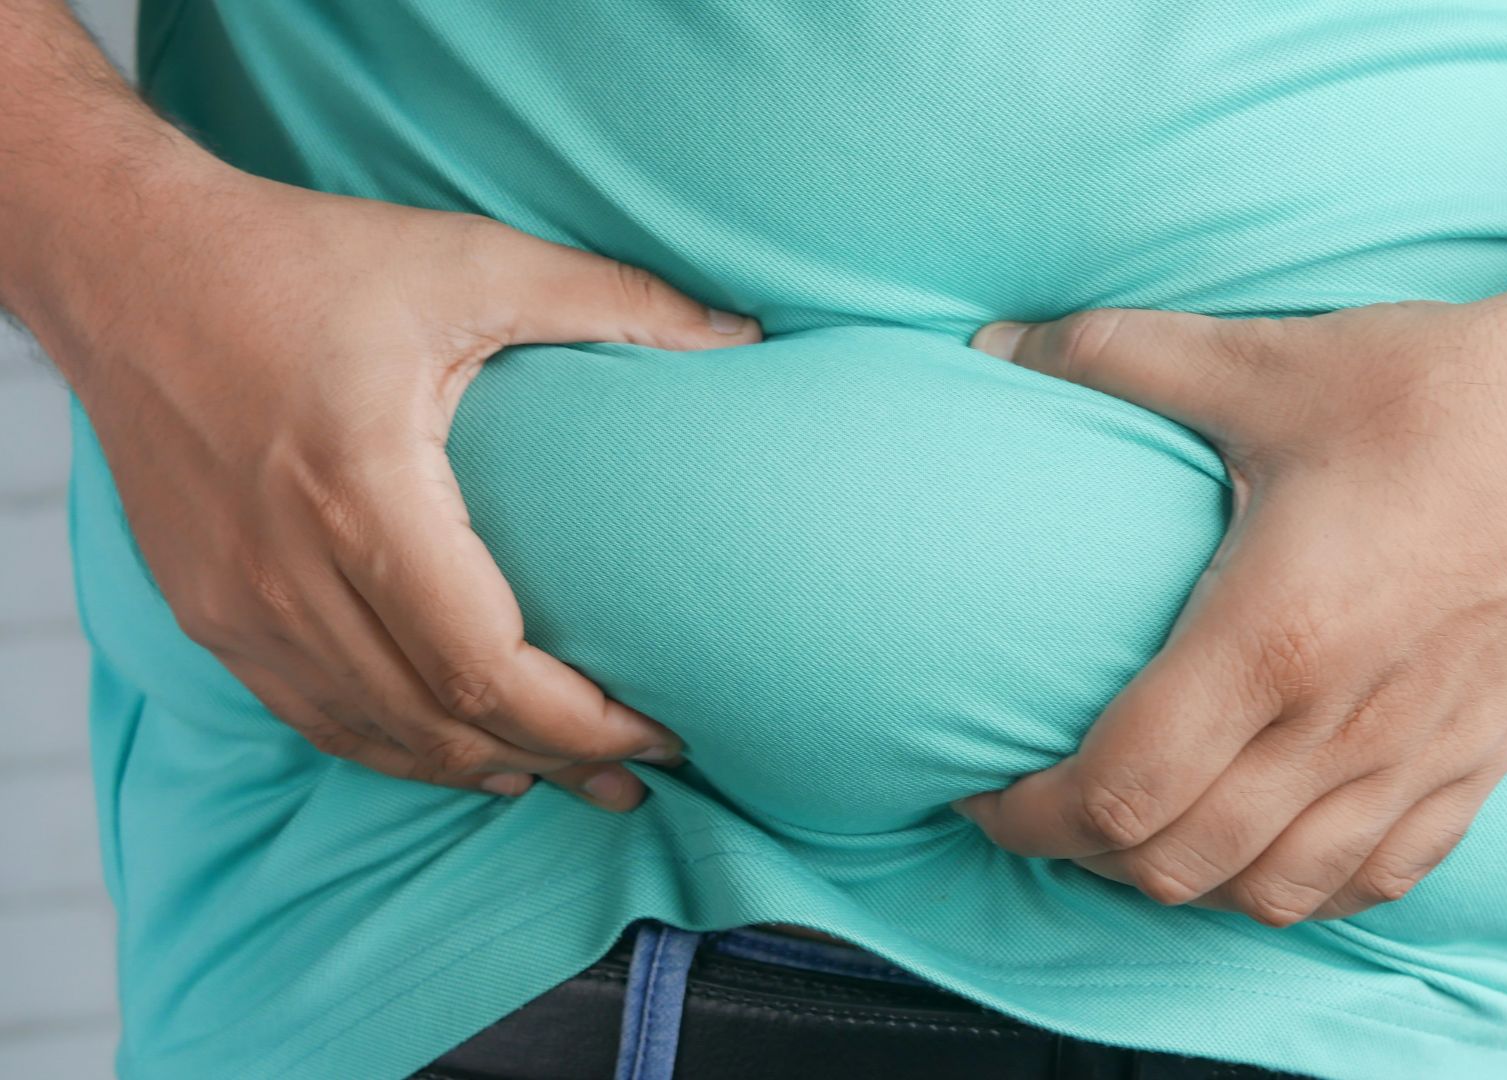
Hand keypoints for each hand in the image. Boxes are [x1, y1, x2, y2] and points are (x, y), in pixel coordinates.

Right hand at [28, 158, 759, 809]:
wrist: (128, 266)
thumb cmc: (302, 259)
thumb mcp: (470, 260)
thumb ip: (616, 301)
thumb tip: (741, 337)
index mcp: (362, 490)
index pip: (486, 665)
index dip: (583, 722)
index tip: (661, 732)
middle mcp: (288, 568)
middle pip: (440, 720)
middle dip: (554, 761)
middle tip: (637, 777)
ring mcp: (236, 603)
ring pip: (375, 736)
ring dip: (478, 768)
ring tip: (566, 780)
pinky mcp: (207, 610)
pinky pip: (313, 716)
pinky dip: (395, 749)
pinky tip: (459, 755)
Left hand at [951, 287, 1506, 923]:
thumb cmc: (1440, 389)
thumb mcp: (1263, 361)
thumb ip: (1113, 358)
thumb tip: (989, 346)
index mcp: (1273, 636)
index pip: (1120, 789)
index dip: (1030, 815)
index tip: (983, 791)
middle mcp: (1342, 724)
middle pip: (1177, 864)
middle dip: (1085, 855)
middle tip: (1046, 807)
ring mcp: (1418, 759)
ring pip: (1271, 892)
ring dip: (1183, 881)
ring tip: (1141, 830)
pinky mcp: (1480, 765)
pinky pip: (1375, 881)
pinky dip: (1298, 887)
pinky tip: (1264, 845)